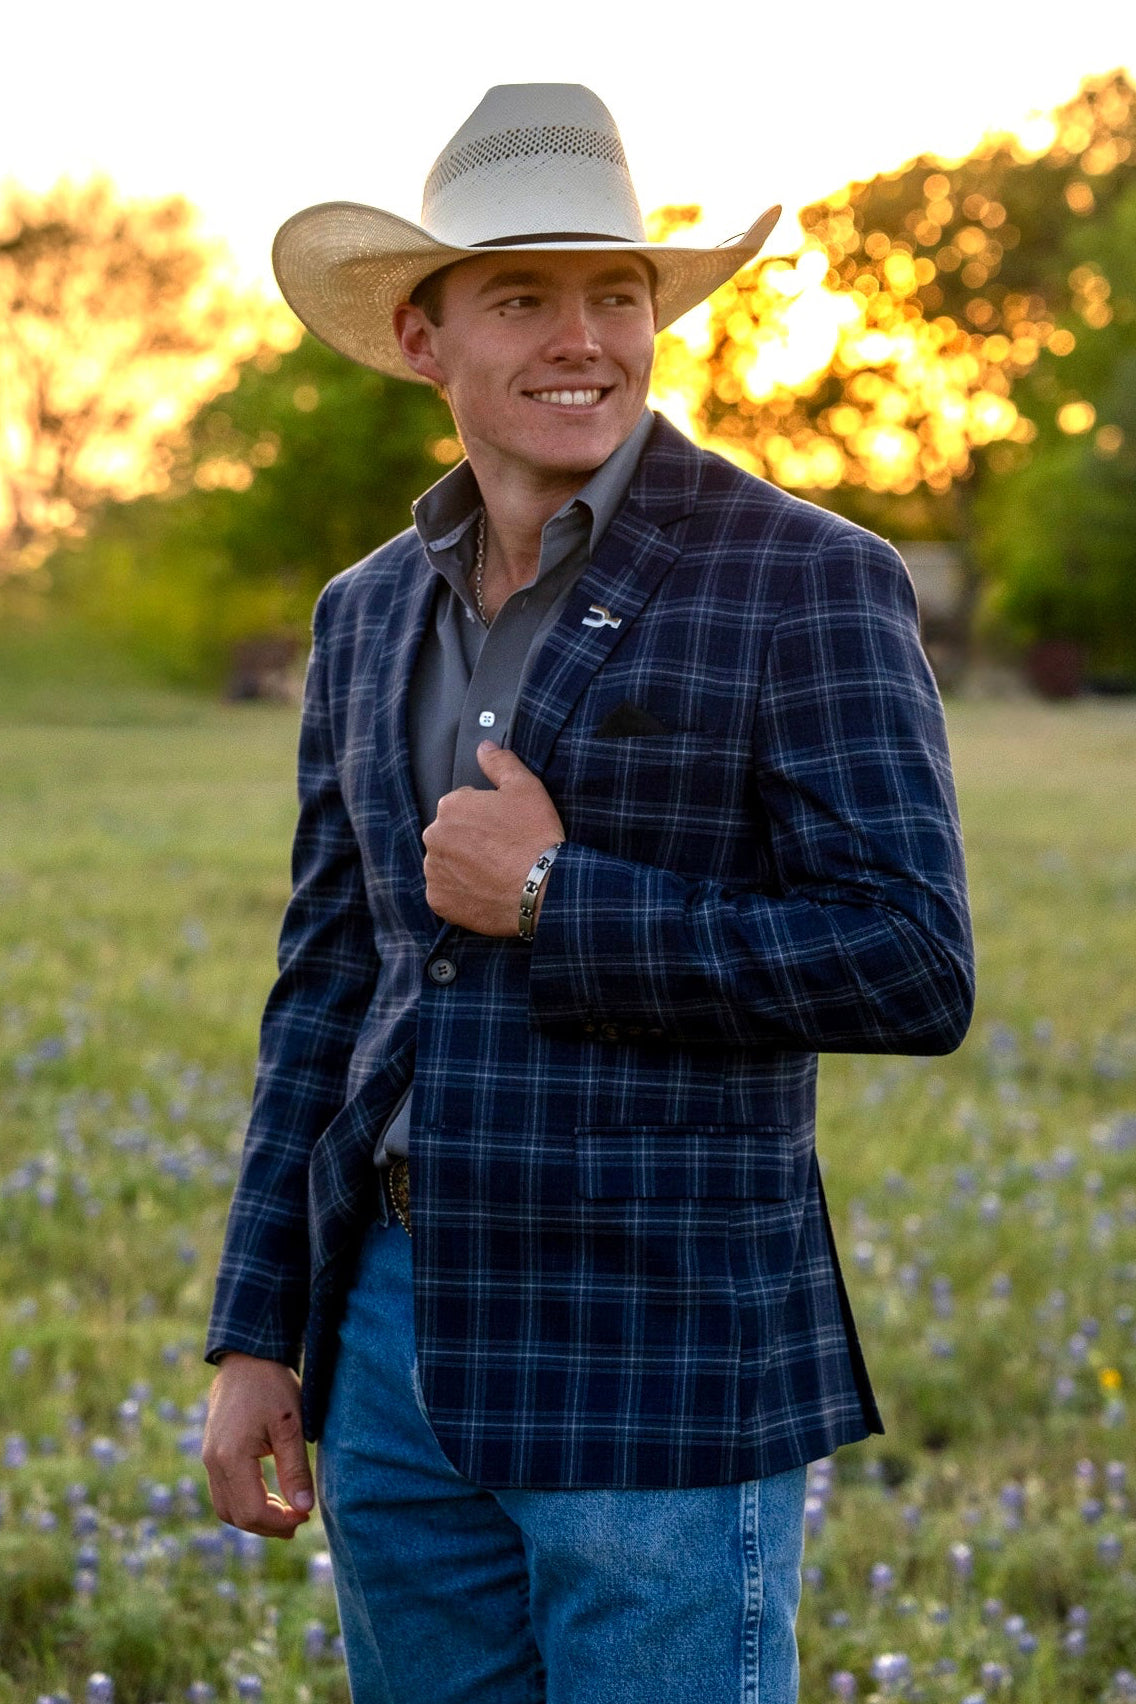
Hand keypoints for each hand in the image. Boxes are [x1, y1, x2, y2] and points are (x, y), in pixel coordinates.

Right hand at [202, 1354, 313, 1538]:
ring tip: (287, 1514)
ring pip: (227, 1508)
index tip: (305, 1516)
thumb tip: (304, 1509)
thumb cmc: (272, 1387)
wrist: (247, 1359)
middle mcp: (213, 1463)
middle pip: (236, 1515)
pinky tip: (270, 1497)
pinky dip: (245, 1503)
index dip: (279, 1522)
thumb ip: (295, 1470)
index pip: (252, 1511)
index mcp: (231, 1457)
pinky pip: (223, 1493)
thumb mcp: (291, 1426)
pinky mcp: (211, 1454)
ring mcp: (209, 1459)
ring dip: (256, 1517)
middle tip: (299, 1520)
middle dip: (269, 1526)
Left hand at [423, 741, 564, 935]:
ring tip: (495, 873)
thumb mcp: (526, 788)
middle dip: (470, 842)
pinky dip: (461, 893)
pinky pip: (446, 893)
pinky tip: (486, 890)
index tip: (503, 829)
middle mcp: (434, 836)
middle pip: (450, 836)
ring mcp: (434, 870)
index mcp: (450, 806)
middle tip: (501, 852)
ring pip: (446, 864)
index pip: (461, 807)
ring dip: (464, 867)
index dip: (485, 818)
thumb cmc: (535, 837)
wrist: (544, 889)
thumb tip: (484, 747)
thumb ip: (499, 763)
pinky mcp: (439, 900)